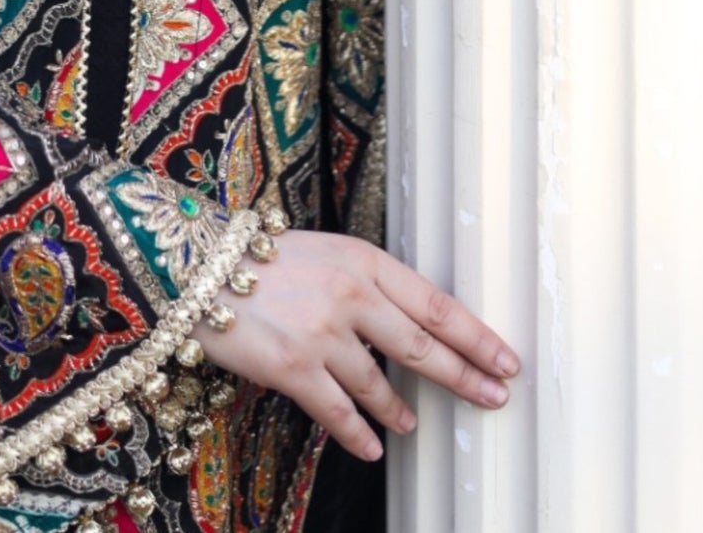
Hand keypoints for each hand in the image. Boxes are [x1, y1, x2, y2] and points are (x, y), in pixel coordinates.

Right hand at [195, 230, 519, 460]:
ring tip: (412, 424)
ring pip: (380, 384)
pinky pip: (338, 412)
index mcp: (362, 259)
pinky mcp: (293, 368)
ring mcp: (322, 333)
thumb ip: (365, 283)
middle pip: (423, 345)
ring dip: (400, 410)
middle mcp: (349, 294)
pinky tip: (372, 449)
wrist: (197, 265)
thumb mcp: (323, 252)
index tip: (505, 358)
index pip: (436, 303)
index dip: (476, 336)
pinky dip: (359, 434)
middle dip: (465, 376)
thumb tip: (409, 322)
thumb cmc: (260, 257)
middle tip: (494, 397)